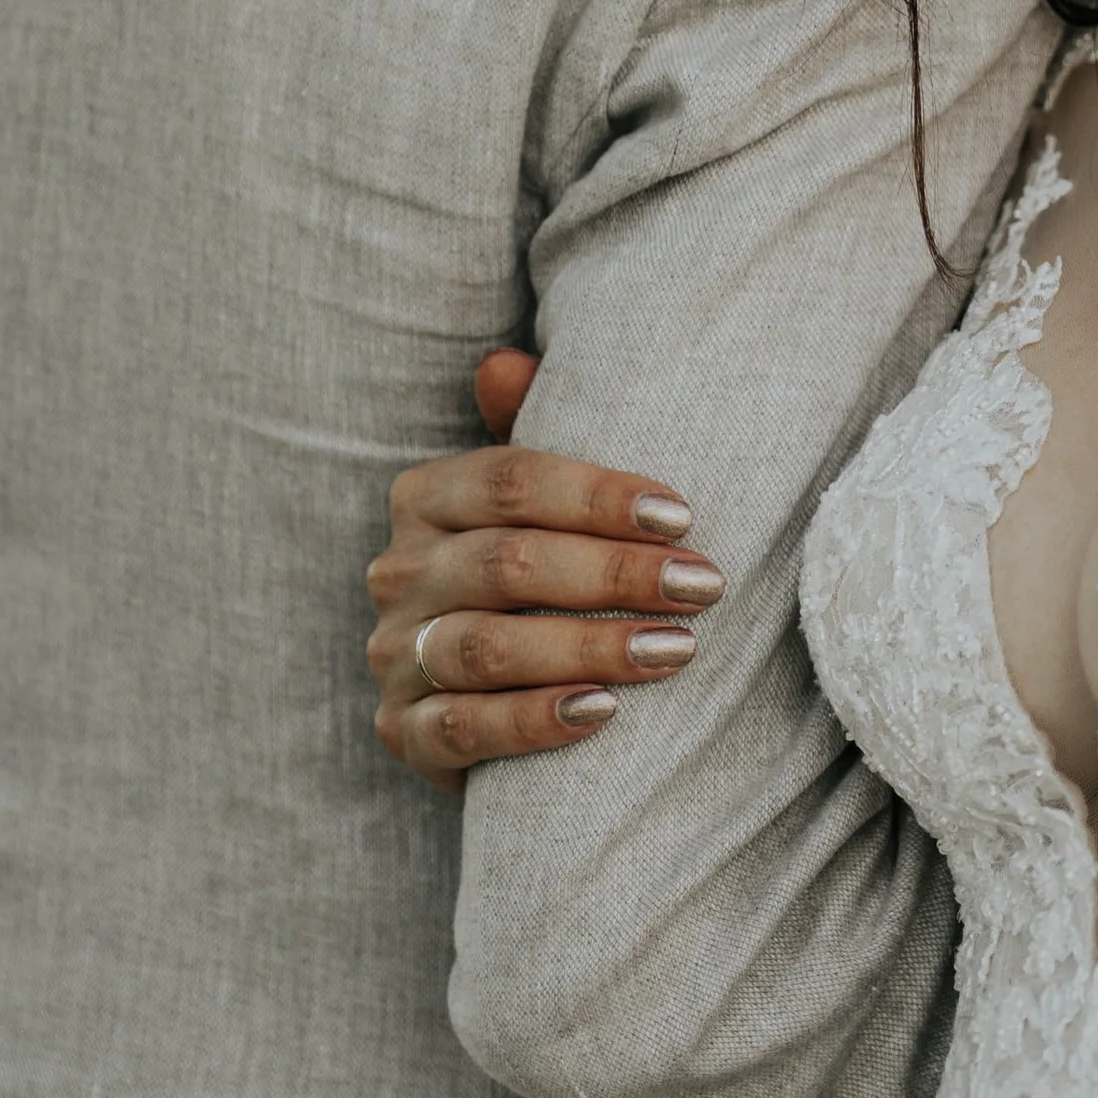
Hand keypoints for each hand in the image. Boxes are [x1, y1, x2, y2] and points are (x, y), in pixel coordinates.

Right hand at [367, 349, 723, 788]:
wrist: (490, 690)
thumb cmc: (534, 570)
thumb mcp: (537, 499)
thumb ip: (531, 429)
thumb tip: (503, 364)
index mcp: (426, 498)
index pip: (508, 482)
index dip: (596, 496)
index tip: (681, 518)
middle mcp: (398, 572)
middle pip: (506, 564)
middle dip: (614, 574)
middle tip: (703, 586)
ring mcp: (394, 655)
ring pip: (486, 648)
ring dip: (589, 648)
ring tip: (675, 648)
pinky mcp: (401, 732)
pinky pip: (463, 728)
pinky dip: (536, 720)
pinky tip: (606, 712)